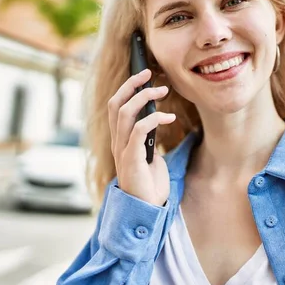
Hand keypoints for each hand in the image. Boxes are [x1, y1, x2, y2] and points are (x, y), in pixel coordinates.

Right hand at [107, 69, 174, 205]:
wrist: (146, 211)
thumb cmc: (150, 184)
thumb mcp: (150, 154)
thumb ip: (148, 137)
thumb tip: (157, 118)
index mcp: (120, 140)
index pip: (115, 106)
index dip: (127, 87)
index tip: (143, 74)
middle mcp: (117, 143)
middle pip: (115, 104)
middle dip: (131, 84)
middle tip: (149, 73)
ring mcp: (122, 151)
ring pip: (124, 113)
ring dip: (144, 97)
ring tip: (163, 91)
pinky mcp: (131, 159)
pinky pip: (138, 131)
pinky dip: (154, 119)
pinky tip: (169, 118)